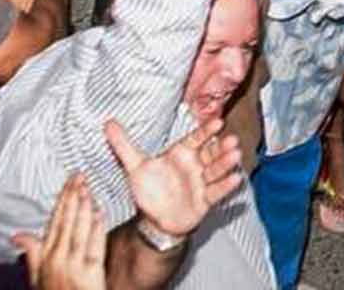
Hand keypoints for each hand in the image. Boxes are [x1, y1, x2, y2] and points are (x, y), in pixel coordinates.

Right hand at [15, 171, 107, 289]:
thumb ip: (31, 252)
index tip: (68, 182)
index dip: (62, 200)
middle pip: (66, 221)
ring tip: (88, 187)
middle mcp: (57, 259)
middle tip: (79, 175)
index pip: (54, 222)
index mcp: (46, 257)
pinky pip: (94, 246)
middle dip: (73, 196)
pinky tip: (100, 213)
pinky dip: (97, 228)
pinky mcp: (90, 273)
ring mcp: (73, 266)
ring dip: (83, 206)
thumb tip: (16, 235)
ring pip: (78, 229)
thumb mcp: (36, 277)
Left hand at [108, 115, 244, 239]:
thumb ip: (123, 145)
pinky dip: (226, 186)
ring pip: (216, 170)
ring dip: (227, 163)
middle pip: (211, 153)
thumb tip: (108, 123)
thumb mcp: (135, 167)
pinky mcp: (205, 200)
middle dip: (222, 147)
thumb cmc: (149, 190)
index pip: (197, 138)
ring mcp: (201, 182)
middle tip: (232, 139)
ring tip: (235, 155)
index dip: (207, 130)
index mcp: (181, 154)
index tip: (218, 122)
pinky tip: (236, 179)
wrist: (154, 220)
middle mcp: (195, 166)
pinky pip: (217, 192)